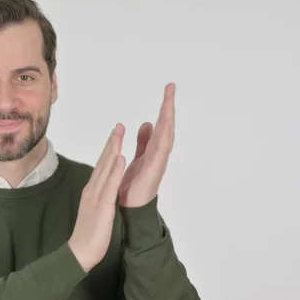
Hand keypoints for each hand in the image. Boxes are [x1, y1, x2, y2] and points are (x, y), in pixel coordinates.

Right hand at [68, 124, 125, 271]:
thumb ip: (98, 197)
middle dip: (112, 142)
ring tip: (120, 133)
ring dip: (113, 150)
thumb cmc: (88, 234)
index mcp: (92, 190)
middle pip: (103, 162)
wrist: (80, 252)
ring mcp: (96, 196)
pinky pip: (110, 185)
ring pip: (106, 169)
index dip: (109, 149)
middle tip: (119, 125)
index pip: (102, 166)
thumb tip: (103, 189)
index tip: (116, 134)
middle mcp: (93, 189)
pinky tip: (121, 158)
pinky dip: (115, 170)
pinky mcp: (102, 205)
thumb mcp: (94, 210)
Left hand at [118, 83, 175, 207]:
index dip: (165, 107)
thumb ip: (144, 141)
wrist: (130, 211)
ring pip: (165, 138)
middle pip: (166, 128)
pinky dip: (158, 140)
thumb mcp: (138, 158)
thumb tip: (148, 123)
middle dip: (169, 108)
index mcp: (153, 151)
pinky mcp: (151, 175)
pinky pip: (157, 154)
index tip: (168, 88)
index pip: (161, 125)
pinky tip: (158, 126)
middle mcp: (158, 156)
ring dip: (167, 120)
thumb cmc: (133, 186)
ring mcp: (157, 165)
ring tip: (168, 102)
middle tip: (170, 87)